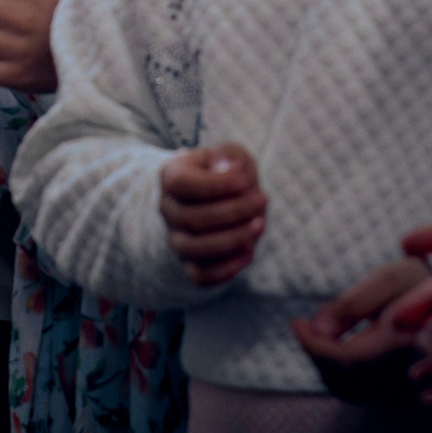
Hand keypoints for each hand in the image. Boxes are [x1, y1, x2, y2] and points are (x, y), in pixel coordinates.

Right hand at [160, 143, 266, 285]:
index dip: (214, 185)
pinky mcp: (190, 265)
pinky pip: (201, 276)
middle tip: (263, 200)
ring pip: (194, 249)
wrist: (216, 200)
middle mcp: (168, 210)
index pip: (181, 184)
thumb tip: (232, 170)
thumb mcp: (230, 155)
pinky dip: (227, 268)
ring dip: (231, 239)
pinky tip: (249, 251)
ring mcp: (177, 239)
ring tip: (260, 225)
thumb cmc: (226, 173)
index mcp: (171, 177)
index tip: (246, 180)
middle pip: (191, 218)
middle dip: (232, 212)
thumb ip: (231, 157)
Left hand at [292, 255, 431, 401]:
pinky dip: (340, 376)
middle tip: (305, 327)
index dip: (315, 346)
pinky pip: (362, 394)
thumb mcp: (390, 280)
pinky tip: (337, 349)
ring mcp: (408, 389)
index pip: (348, 360)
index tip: (296, 323)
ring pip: (351, 392)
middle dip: (317, 355)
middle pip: (346, 382)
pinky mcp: (404, 393)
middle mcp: (409, 374)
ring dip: (326, 367)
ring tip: (319, 335)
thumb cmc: (418, 284)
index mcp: (407, 343)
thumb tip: (320, 329)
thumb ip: (355, 303)